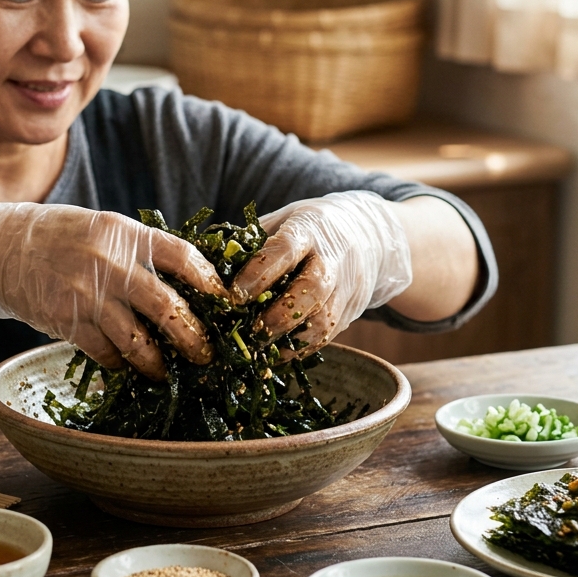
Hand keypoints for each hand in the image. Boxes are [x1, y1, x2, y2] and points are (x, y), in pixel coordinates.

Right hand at [0, 201, 227, 378]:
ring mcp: (87, 295)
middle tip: (207, 354)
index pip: (181, 256)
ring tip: (166, 373)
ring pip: (138, 340)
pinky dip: (119, 365)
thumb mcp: (105, 227)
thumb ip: (142, 248)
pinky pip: (105, 353)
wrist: (2, 249)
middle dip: (193, 337)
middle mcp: (110, 263)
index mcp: (126, 234)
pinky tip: (126, 368)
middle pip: (167, 306)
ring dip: (157, 363)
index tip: (227, 301)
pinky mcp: (67, 321)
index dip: (210, 281)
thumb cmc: (61, 237)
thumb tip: (192, 276)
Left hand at [230, 191, 411, 359]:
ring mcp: (346, 288)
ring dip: (289, 341)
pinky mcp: (350, 313)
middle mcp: (332, 259)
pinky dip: (300, 350)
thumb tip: (208, 265)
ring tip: (259, 351)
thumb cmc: (310, 229)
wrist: (369, 236)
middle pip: (312, 289)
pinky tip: (275, 356)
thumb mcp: (283, 220)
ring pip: (323, 321)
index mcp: (309, 230)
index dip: (260, 273)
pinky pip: (326, 337)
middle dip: (278, 314)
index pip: (285, 249)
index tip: (235, 294)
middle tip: (249, 331)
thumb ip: (251, 242)